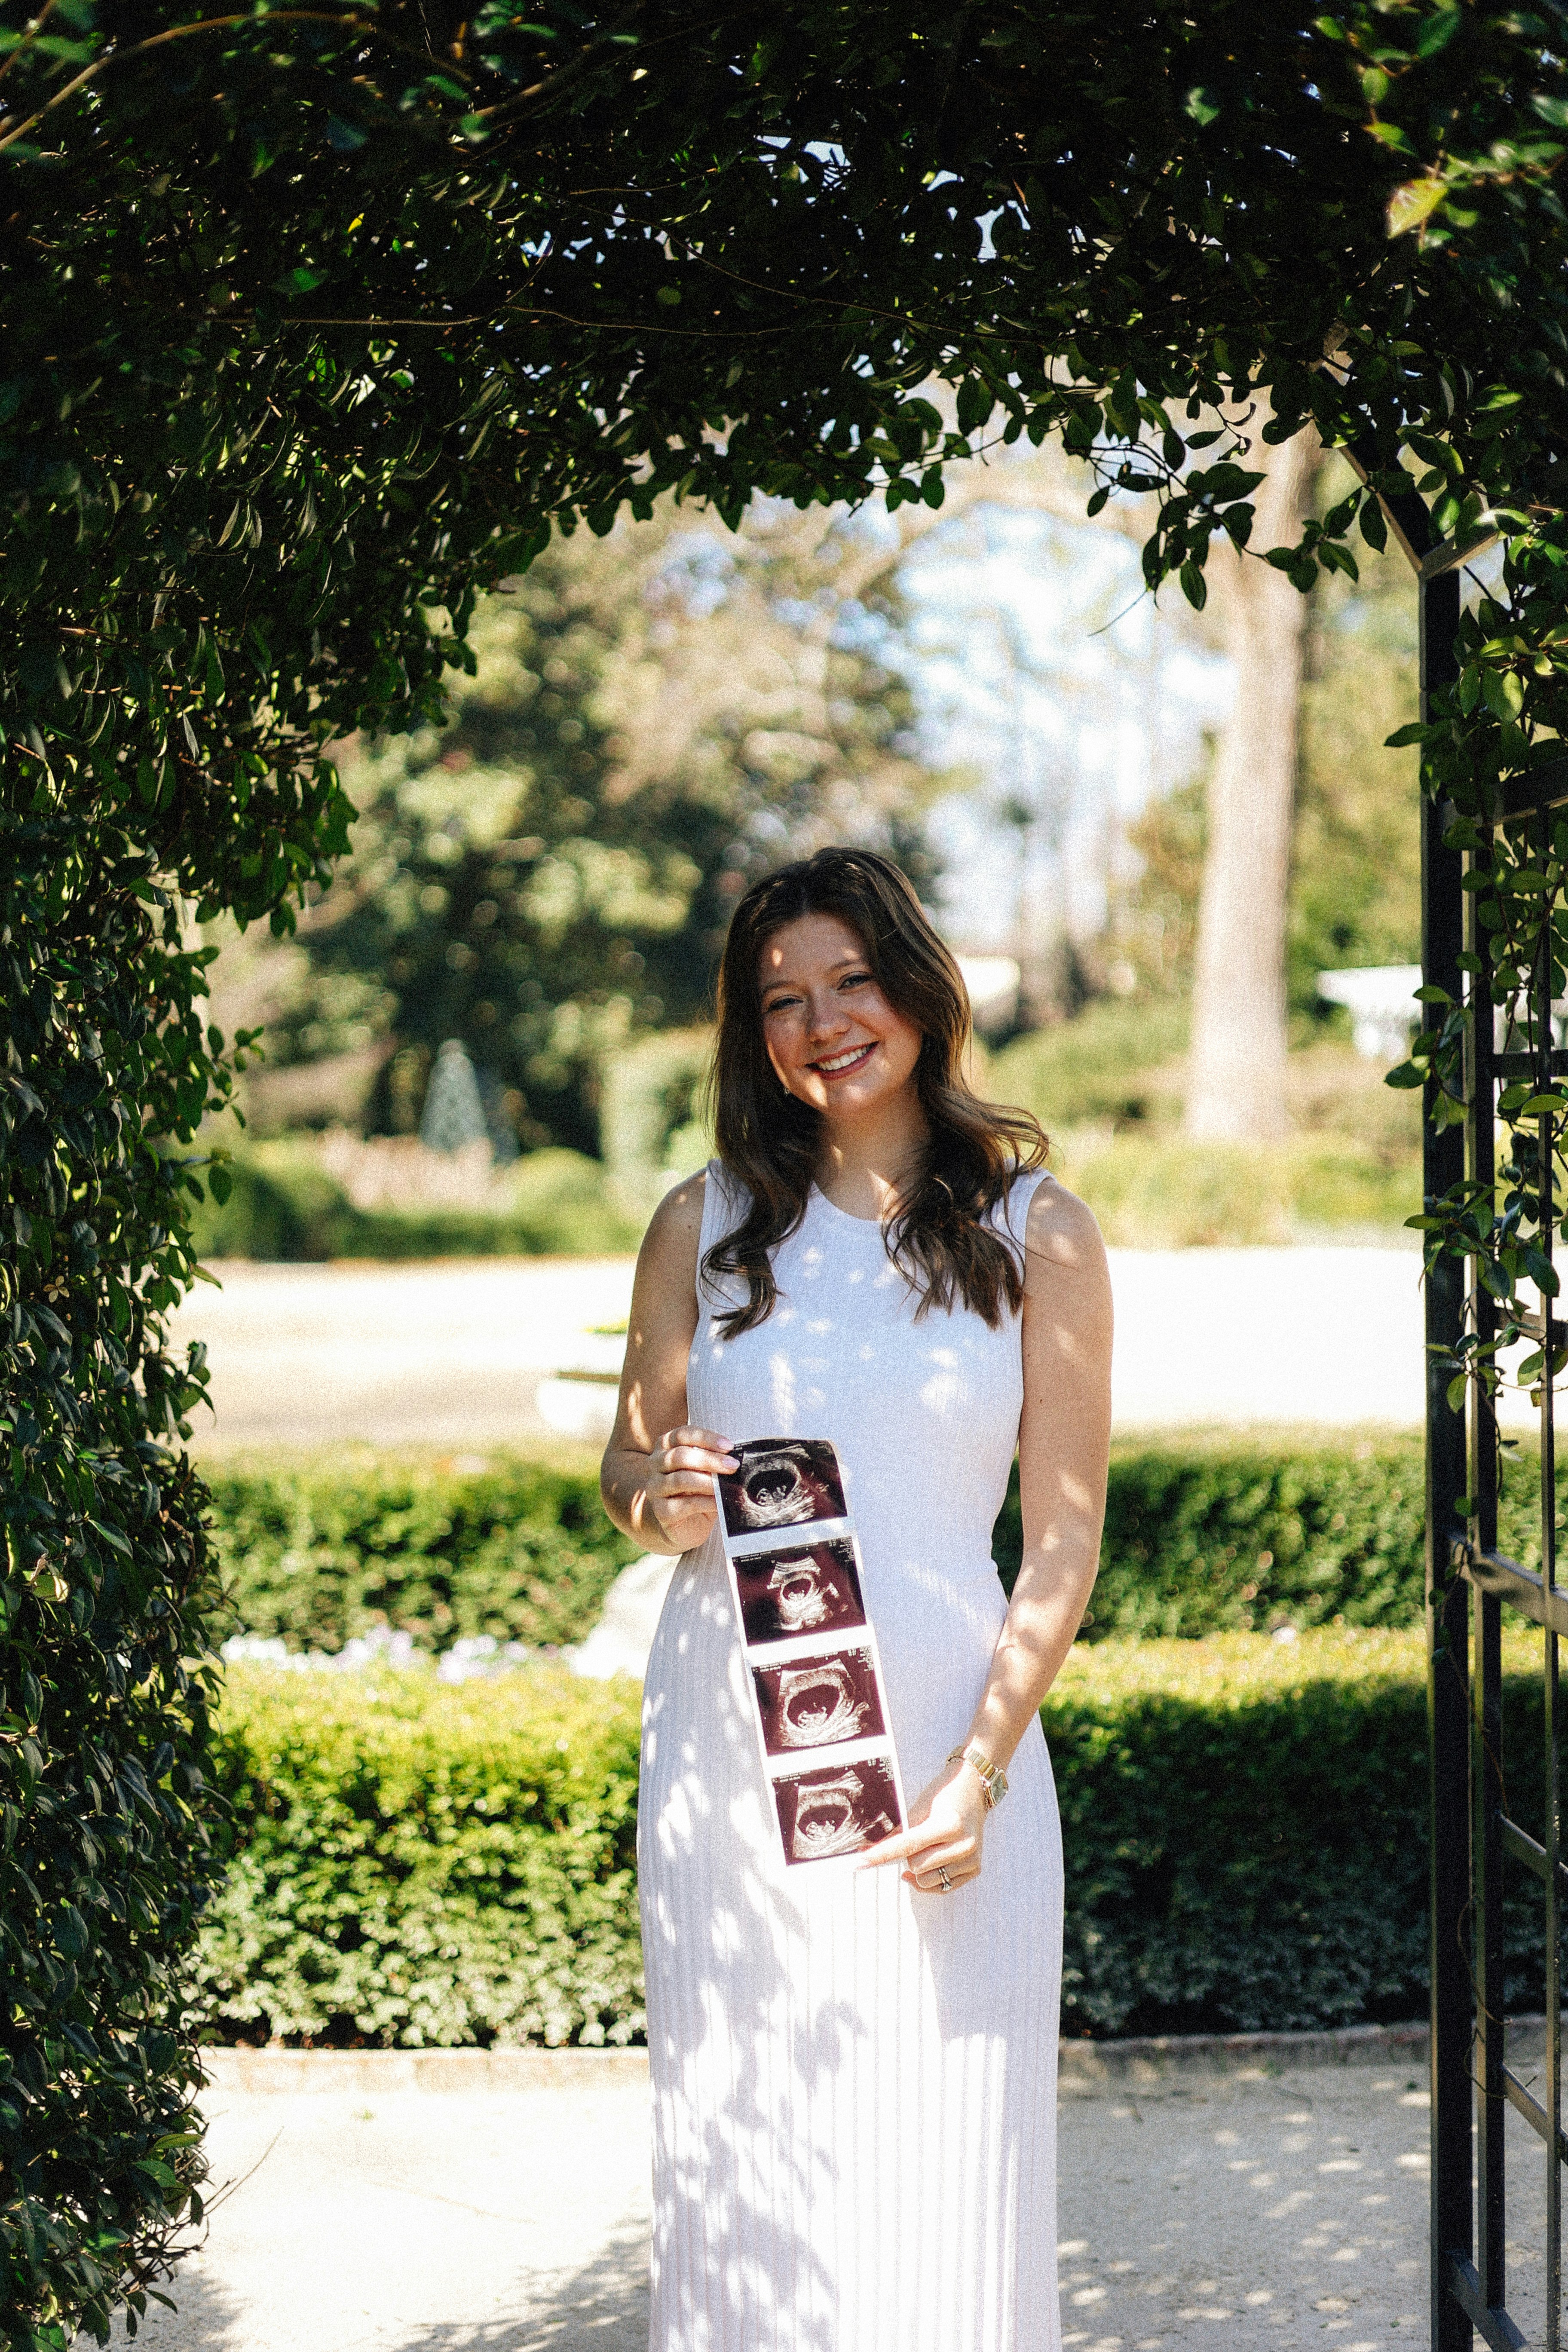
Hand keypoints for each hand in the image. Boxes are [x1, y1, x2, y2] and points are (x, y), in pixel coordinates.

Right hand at [644, 1426, 737, 1551]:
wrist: (686, 1523)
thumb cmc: (697, 1489)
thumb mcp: (705, 1470)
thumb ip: (713, 1460)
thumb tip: (734, 1458)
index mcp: (665, 1446)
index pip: (682, 1434)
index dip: (706, 1438)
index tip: (728, 1446)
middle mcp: (654, 1464)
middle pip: (680, 1456)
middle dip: (710, 1460)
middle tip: (733, 1466)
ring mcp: (654, 1488)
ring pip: (681, 1480)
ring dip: (708, 1482)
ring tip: (727, 1485)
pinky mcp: (660, 1511)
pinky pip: (684, 1504)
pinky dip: (705, 1502)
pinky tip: (719, 1503)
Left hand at [858, 1757, 986, 1894]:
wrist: (973, 1789)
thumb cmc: (944, 1794)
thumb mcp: (920, 1805)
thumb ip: (900, 1829)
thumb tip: (871, 1848)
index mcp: (950, 1825)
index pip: (907, 1845)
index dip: (881, 1854)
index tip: (860, 1863)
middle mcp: (964, 1845)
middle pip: (915, 1865)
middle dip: (908, 1854)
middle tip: (918, 1836)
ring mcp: (972, 1859)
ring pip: (926, 1880)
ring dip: (919, 1868)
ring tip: (929, 1847)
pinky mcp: (975, 1869)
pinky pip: (942, 1889)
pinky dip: (930, 1879)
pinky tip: (930, 1863)